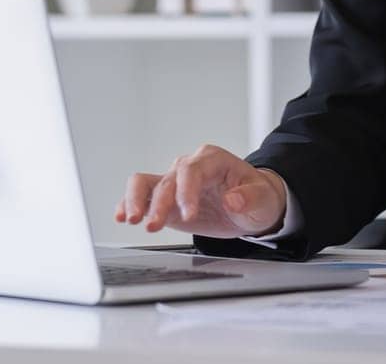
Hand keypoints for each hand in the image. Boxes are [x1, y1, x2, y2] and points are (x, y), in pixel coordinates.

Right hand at [114, 144, 287, 237]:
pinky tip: (122, 216)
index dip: (187, 191)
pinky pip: (143, 196)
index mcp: (213, 160)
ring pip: (146, 182)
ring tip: (132, 219)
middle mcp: (190, 167)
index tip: (188, 215)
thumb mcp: (263, 198)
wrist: (253, 206)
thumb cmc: (258, 197)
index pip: (192, 170)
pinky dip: (129, 204)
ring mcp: (175, 183)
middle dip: (158, 203)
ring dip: (136, 200)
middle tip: (153, 225)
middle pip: (166, 179)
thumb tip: (232, 199)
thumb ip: (249, 197)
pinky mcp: (167, 200)